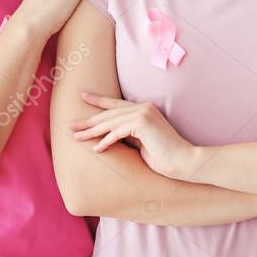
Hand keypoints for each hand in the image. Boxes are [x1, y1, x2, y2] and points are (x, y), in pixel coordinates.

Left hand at [70, 93, 196, 179]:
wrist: (185, 161)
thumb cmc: (165, 157)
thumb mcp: (142, 143)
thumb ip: (129, 135)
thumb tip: (111, 135)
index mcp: (144, 109)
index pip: (116, 104)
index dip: (98, 100)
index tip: (83, 95)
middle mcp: (143, 107)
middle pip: (109, 112)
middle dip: (89, 120)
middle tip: (71, 125)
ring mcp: (143, 113)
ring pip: (110, 122)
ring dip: (91, 131)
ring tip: (76, 136)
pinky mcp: (143, 123)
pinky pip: (117, 132)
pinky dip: (106, 141)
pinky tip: (96, 149)